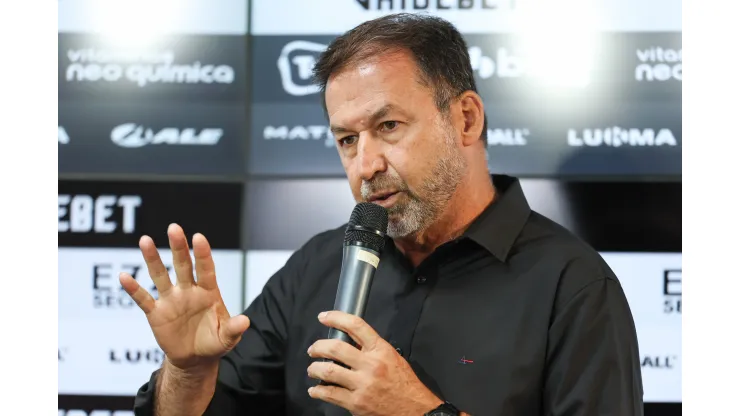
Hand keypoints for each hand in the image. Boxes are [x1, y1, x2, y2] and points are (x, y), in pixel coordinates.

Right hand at [119, 223, 249, 371]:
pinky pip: (143, 299)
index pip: (206, 269)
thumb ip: (233, 329)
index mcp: (208, 292)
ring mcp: (171, 300)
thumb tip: (246, 321)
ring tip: (145, 240)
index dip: (203, 254)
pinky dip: (133, 289)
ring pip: (160, 275)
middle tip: (174, 228)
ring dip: (152, 259)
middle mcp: (188, 290)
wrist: (194, 359)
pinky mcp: (156, 313)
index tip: (199, 237)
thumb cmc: (214, 343)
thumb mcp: (227, 338)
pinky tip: (124, 276)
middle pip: (183, 265)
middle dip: (178, 247)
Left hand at [306, 311, 442, 415]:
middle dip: (318, 347)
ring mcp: (362, 385)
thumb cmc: (403, 382)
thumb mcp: (392, 357)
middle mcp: (370, 365)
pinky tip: (315, 389)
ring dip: (315, 369)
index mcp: (380, 350)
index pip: (356, 326)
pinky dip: (318, 391)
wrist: (413, 409)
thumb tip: (349, 341)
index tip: (324, 317)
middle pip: (336, 348)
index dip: (336, 318)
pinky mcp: (356, 403)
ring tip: (312, 369)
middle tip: (313, 349)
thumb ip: (372, 348)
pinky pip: (330, 394)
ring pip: (329, 371)